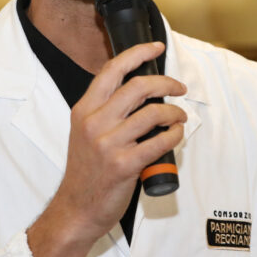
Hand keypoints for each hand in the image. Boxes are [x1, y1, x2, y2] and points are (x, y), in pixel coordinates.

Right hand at [28, 41, 186, 256]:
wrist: (76, 209)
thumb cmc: (86, 171)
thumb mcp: (85, 132)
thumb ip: (106, 110)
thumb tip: (142, 91)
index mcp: (84, 110)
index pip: (112, 70)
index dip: (137, 53)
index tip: (156, 47)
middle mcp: (94, 122)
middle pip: (138, 87)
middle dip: (166, 83)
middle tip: (179, 88)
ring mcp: (108, 144)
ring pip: (153, 113)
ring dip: (174, 113)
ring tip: (179, 117)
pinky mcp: (124, 165)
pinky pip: (159, 142)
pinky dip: (174, 135)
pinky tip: (176, 135)